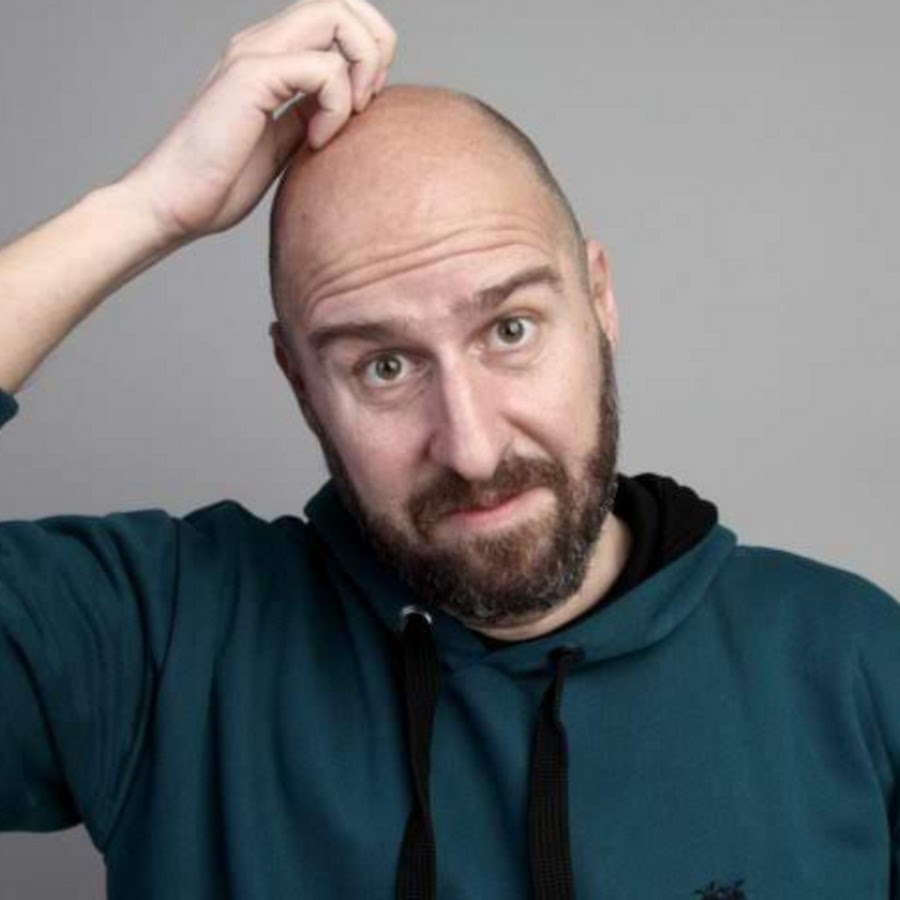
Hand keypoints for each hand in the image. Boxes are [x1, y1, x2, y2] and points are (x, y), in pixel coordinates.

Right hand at [120, 0, 395, 243]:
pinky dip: (338, 107)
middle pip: (341, 1)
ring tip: (350, 116)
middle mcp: (261, 42)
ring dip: (362, 65)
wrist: (173, 205)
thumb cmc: (220, 183)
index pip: (335, 16)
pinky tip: (317, 141)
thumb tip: (349, 108)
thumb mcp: (282, 143)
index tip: (363, 104)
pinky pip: (324, 69)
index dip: (367, 50)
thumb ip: (310, 115)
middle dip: (376, 46)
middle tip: (367, 102)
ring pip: (335, 15)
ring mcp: (253, 54)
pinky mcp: (250, 77)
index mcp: (270, 55)